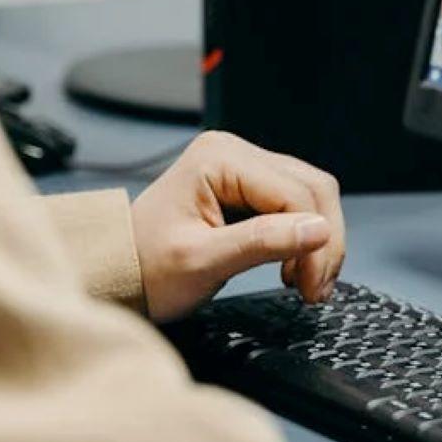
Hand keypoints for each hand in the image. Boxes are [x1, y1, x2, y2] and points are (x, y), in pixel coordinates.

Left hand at [129, 132, 346, 322]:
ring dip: (318, 242)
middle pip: (311, 189)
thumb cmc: (144, 267)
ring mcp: (242, 168)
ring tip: (307, 284)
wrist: (118, 274)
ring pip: (311, 196)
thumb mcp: (201, 262)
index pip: (294, 193)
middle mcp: (234, 152)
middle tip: (315, 289)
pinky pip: (295, 206)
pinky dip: (303, 239)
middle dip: (322, 242)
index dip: (314, 241)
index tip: (312, 286)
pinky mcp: (248, 188)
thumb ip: (262, 243)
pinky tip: (294, 268)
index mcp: (218, 158)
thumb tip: (319, 231)